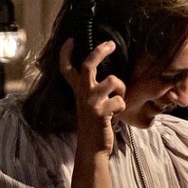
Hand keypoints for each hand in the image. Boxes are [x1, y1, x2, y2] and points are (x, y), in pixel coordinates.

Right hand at [59, 38, 126, 153]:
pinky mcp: (100, 113)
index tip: (71, 40)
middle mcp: (82, 94)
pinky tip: (116, 115)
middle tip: (111, 44)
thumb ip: (94, 89)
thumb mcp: (90, 104)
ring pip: (112, 80)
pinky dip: (122, 105)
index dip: (66, 53)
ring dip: (121, 87)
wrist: (93, 147)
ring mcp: (91, 103)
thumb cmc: (95, 124)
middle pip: (88, 65)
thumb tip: (109, 76)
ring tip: (119, 97)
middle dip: (100, 51)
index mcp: (79, 91)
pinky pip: (119, 100)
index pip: (67, 69)